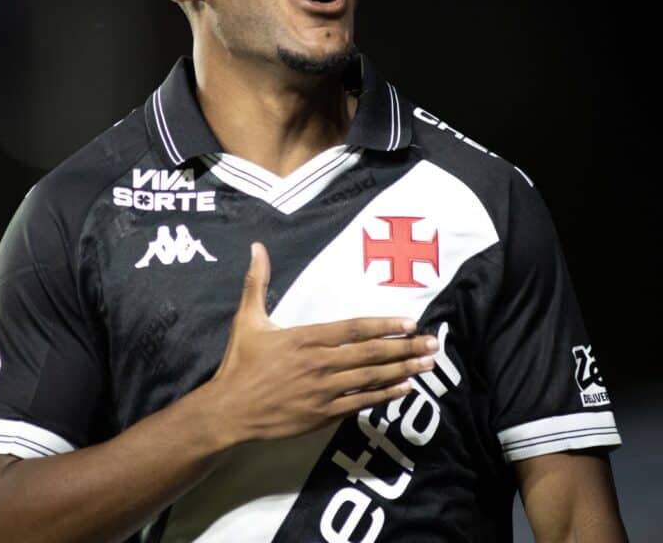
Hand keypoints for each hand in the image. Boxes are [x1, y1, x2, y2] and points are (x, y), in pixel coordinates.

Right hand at [208, 241, 438, 442]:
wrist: (229, 410)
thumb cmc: (240, 363)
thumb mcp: (246, 318)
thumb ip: (256, 282)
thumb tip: (256, 247)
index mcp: (305, 338)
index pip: (353, 329)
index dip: (383, 326)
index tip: (409, 323)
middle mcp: (320, 364)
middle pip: (370, 354)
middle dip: (404, 348)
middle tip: (432, 344)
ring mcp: (324, 392)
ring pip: (370, 379)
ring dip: (401, 371)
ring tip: (426, 365)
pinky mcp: (323, 415)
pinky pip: (360, 404)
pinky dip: (383, 396)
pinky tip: (402, 390)